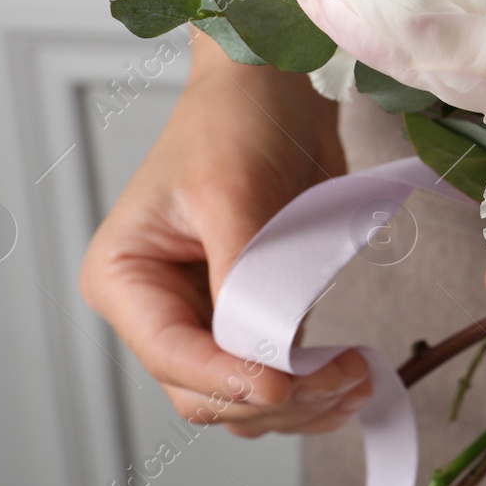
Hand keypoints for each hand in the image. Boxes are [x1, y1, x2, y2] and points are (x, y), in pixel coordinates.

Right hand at [80, 46, 364, 437]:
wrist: (277, 81)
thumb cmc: (234, 118)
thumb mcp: (231, 193)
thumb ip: (243, 277)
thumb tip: (262, 352)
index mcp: (126, 278)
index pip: (171, 355)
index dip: (229, 379)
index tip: (287, 383)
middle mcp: (160, 307)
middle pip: (208, 392)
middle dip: (274, 397)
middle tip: (343, 380)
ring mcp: (211, 315)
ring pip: (246, 397)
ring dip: (302, 403)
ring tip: (359, 382)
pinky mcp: (259, 310)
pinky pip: (279, 372)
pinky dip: (315, 387)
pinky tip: (355, 381)